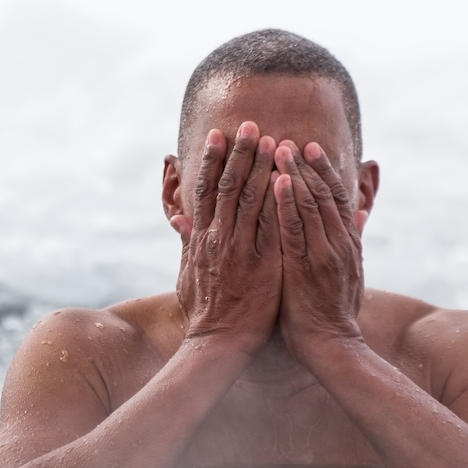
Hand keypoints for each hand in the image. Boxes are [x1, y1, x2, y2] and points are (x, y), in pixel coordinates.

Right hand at [173, 122, 281, 355]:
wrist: (219, 344)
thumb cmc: (206, 311)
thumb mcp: (187, 273)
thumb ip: (188, 243)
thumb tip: (180, 219)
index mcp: (202, 238)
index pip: (207, 190)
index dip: (212, 160)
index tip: (218, 134)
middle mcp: (219, 238)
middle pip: (229, 186)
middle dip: (240, 153)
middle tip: (249, 124)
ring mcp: (241, 250)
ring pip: (251, 199)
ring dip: (262, 167)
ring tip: (272, 140)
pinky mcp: (263, 264)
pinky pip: (273, 225)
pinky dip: (279, 200)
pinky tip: (288, 179)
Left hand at [272, 141, 366, 357]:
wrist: (332, 347)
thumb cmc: (333, 314)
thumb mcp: (351, 272)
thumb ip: (353, 240)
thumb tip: (363, 213)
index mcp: (347, 244)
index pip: (337, 198)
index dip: (324, 171)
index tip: (311, 148)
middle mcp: (339, 244)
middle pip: (324, 194)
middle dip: (307, 165)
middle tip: (291, 139)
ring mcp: (324, 254)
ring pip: (310, 204)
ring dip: (295, 174)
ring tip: (280, 149)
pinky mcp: (307, 267)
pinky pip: (295, 228)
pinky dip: (288, 202)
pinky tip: (279, 181)